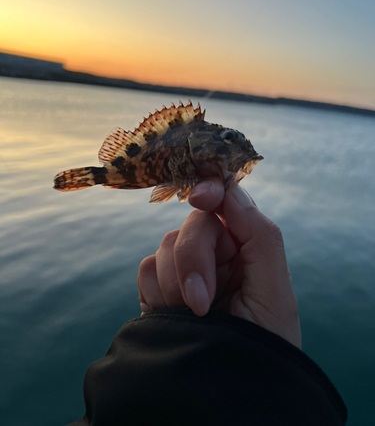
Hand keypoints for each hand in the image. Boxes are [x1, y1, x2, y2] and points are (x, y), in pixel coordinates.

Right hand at [138, 178, 301, 347]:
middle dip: (193, 260)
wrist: (230, 394)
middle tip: (201, 303)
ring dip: (176, 283)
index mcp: (248, 246)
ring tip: (194, 317)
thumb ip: (259, 235)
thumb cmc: (266, 345)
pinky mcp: (160, 288)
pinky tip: (174, 316)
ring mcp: (186, 269)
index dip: (212, 190)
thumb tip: (227, 190)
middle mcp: (217, 252)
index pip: (228, 202)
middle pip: (193, 223)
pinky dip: (157, 292)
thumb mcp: (275, 291)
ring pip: (165, 245)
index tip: (202, 198)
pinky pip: (146, 268)